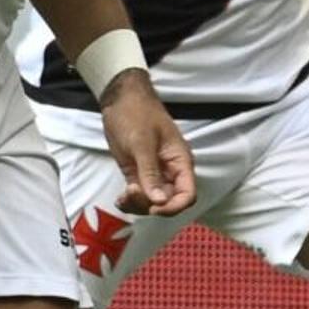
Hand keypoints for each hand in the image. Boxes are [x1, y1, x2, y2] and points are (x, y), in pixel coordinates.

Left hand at [98, 73, 195, 218]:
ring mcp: (154, 174)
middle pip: (169, 202)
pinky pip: (139, 196)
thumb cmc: (136, 113)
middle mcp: (170, 171)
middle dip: (151, 205)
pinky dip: (130, 202)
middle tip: (132, 193)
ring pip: (153, 202)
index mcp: (180, 161)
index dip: (174, 207)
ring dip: (138, 205)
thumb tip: (159, 202)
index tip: (154, 208)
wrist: (120, 100)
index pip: (187, 194)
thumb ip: (150, 173)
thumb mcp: (142, 143)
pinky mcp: (138, 174)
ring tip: (124, 195)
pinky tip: (121, 199)